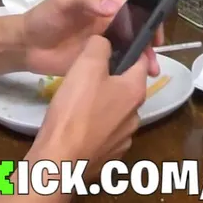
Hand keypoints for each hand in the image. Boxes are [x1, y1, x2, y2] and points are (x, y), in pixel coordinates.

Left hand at [21, 0, 162, 76]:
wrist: (25, 45)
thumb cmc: (44, 18)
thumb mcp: (63, 1)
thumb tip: (112, 7)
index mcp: (104, 6)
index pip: (132, 10)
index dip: (147, 20)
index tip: (155, 34)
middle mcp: (108, 24)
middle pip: (136, 32)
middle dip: (149, 44)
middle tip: (154, 60)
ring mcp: (104, 45)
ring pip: (131, 50)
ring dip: (143, 59)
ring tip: (151, 72)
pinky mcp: (98, 63)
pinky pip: (118, 66)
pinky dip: (129, 72)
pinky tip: (136, 81)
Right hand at [31, 36, 148, 171]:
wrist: (60, 160)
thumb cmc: (75, 110)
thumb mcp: (85, 66)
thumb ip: (99, 46)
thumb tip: (106, 41)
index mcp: (135, 92)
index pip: (142, 62)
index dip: (130, 50)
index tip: (113, 45)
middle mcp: (136, 116)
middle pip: (127, 88)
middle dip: (112, 79)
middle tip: (87, 74)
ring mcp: (124, 139)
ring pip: (116, 112)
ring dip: (103, 104)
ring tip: (79, 101)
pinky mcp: (109, 156)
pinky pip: (105, 134)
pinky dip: (95, 128)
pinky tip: (77, 126)